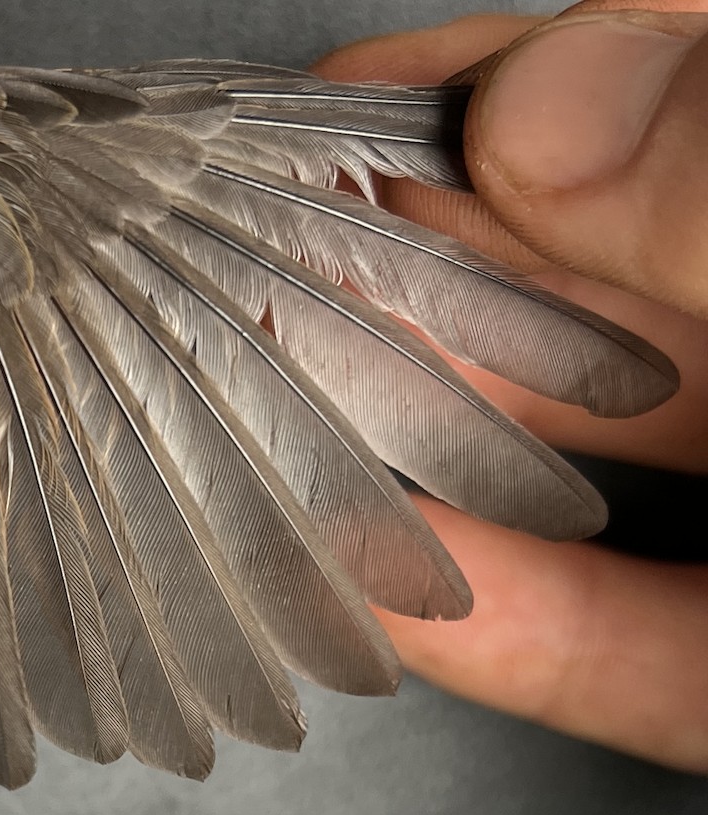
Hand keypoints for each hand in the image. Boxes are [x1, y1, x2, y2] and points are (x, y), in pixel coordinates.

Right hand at [314, 1, 707, 773]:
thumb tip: (550, 102)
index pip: (629, 101)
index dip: (480, 89)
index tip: (339, 107)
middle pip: (574, 288)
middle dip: (410, 280)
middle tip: (264, 285)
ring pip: (580, 471)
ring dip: (429, 459)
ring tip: (282, 433)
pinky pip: (625, 648)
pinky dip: (504, 629)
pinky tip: (391, 600)